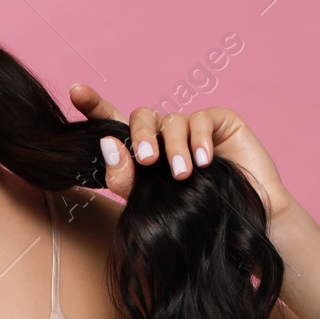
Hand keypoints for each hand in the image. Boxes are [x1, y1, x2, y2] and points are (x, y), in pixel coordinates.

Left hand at [67, 83, 294, 220]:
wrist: (243, 227)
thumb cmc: (194, 216)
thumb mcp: (150, 201)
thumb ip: (124, 178)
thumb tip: (108, 145)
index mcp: (140, 151)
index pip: (112, 123)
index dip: (94, 105)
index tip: (76, 91)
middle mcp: (163, 135)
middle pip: (139, 116)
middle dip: (140, 136)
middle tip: (147, 160)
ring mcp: (190, 127)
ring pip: (169, 119)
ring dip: (173, 147)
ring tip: (182, 175)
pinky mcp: (219, 122)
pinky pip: (200, 118)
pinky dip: (199, 139)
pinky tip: (205, 162)